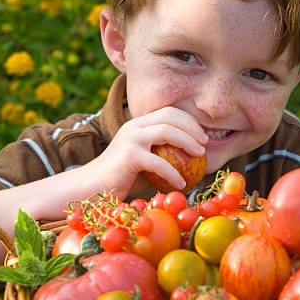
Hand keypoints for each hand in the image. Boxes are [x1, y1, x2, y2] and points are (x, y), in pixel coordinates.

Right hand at [87, 106, 207, 198]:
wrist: (94, 187)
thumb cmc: (125, 176)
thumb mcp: (147, 159)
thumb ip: (165, 152)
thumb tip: (196, 154)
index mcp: (139, 123)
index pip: (169, 112)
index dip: (189, 120)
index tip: (203, 135)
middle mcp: (134, 126)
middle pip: (170, 117)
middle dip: (192, 128)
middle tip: (205, 144)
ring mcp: (130, 138)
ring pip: (167, 131)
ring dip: (188, 142)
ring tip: (200, 156)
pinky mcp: (129, 156)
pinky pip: (159, 163)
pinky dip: (174, 174)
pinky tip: (181, 184)